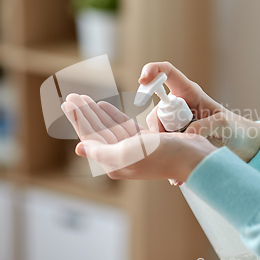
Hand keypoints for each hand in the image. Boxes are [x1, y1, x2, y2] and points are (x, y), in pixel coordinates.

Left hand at [61, 94, 216, 181]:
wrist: (192, 156)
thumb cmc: (161, 156)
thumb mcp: (127, 154)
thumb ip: (101, 151)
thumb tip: (80, 147)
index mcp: (114, 163)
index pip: (90, 137)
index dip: (78, 119)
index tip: (68, 102)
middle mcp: (121, 157)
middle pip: (97, 130)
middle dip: (84, 113)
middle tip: (71, 96)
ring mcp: (133, 148)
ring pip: (108, 126)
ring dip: (95, 112)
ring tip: (83, 98)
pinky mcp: (145, 140)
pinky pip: (123, 125)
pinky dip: (112, 114)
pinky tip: (103, 105)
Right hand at [139, 62, 259, 162]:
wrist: (242, 148)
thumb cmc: (235, 128)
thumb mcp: (223, 124)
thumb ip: (204, 126)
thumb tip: (185, 135)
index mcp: (188, 93)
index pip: (166, 73)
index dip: (152, 71)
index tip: (143, 81)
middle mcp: (177, 106)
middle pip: (156, 113)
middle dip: (161, 129)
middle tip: (180, 142)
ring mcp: (174, 124)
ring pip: (155, 134)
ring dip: (165, 149)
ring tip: (181, 162)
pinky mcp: (174, 140)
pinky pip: (162, 149)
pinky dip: (169, 162)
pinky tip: (178, 176)